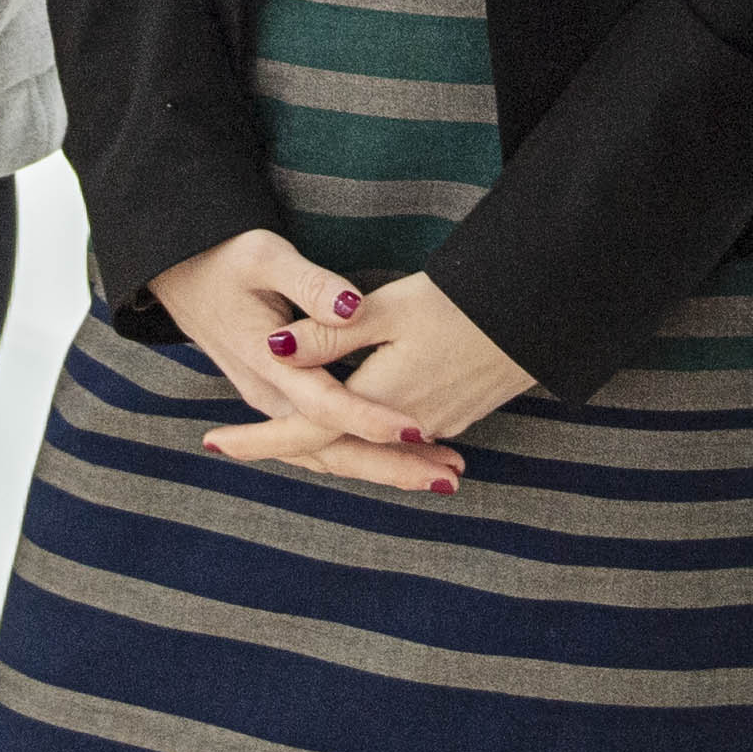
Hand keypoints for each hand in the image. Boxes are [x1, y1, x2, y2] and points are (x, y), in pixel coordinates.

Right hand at [146, 231, 462, 494]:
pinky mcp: (279, 402)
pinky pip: (321, 443)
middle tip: (450, 478)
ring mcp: (272, 404)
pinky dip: (362, 456)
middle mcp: (269, 396)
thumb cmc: (225, 259)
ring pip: (329, 453)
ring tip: (442, 475)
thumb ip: (310, 283)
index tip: (420, 429)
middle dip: (392, 467)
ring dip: (384, 468)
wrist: (181, 274)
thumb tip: (349, 306)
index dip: (372, 418)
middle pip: (333, 448)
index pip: (326, 404)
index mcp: (268, 363)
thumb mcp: (265, 256)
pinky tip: (402, 458)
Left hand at [217, 271, 531, 490]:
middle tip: (239, 444)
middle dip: (286, 448)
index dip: (257, 439)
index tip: (213, 444)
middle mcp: (403, 426)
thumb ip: (329, 331)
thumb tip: (273, 349)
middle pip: (332, 449)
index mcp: (378, 400)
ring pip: (365, 447)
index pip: (303, 431)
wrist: (539, 317)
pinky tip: (356, 428)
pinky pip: (397, 441)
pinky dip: (369, 440)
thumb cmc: (463, 302)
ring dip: (326, 445)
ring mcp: (434, 426)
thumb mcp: (390, 308)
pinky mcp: (455, 417)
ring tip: (283, 439)